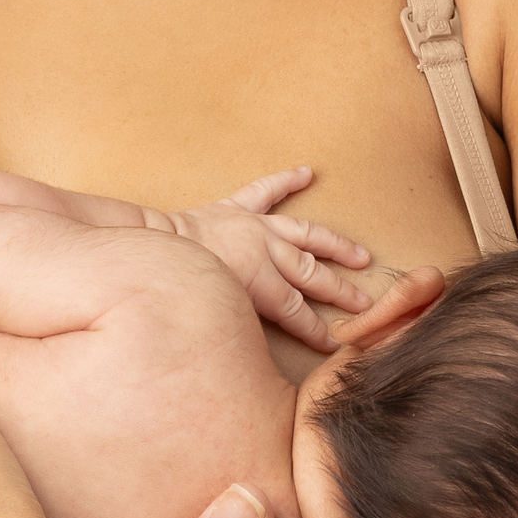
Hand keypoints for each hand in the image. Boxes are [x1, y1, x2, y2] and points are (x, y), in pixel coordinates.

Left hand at [165, 167, 370, 352]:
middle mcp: (264, 247)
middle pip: (310, 273)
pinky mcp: (235, 208)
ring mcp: (253, 225)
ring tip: (361, 255)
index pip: (295, 310)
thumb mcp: (216, 309)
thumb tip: (256, 346)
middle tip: (363, 304)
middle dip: (338, 291)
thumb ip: (242, 322)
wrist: (154, 245)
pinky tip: (307, 172)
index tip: (334, 343)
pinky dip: (286, 179)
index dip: (315, 329)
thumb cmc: (180, 282)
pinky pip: (264, 190)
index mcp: (259, 277)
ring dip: (334, 244)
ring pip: (304, 234)